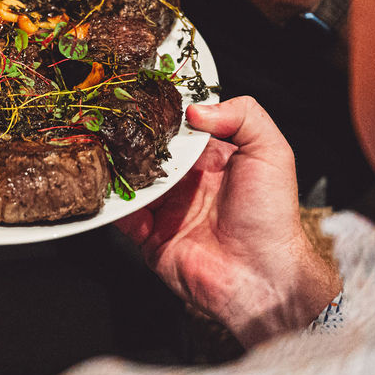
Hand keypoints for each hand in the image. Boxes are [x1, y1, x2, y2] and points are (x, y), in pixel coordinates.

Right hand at [115, 97, 341, 347]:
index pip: (180, 130)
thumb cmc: (271, 216)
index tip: (141, 99)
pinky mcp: (149, 236)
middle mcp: (187, 183)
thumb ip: (243, 117)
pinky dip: (113, 204)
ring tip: (104, 151)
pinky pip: (122, 216)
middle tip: (111, 122)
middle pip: (149, 154)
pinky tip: (110, 189)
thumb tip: (194, 109)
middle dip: (132, 141)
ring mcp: (166, 210)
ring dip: (118, 170)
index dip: (163, 116)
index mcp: (213, 161)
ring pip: (131, 182)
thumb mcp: (271, 152)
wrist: (259, 275)